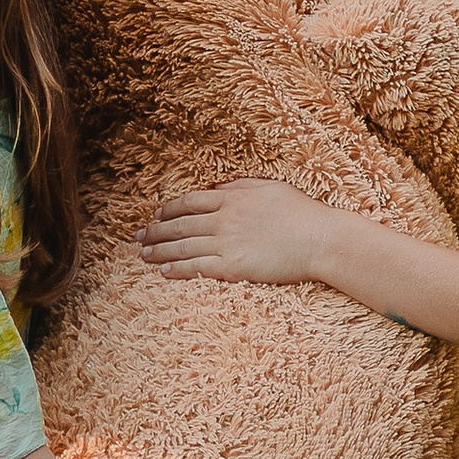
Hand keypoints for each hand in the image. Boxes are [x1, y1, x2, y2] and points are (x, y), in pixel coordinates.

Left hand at [143, 179, 338, 285]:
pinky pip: (197, 268)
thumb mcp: (270, 188)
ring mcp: (226, 242)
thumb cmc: (302, 213)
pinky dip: (178, 269)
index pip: (190, 202)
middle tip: (137, 238)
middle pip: (180, 224)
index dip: (169, 209)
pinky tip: (164, 272)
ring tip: (143, 256)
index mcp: (232, 198)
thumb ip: (240, 186)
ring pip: (183, 246)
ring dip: (159, 251)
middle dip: (155, 231)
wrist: (320, 238)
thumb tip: (217, 189)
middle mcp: (224, 218)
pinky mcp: (233, 266)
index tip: (155, 216)